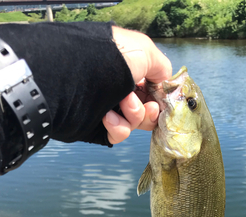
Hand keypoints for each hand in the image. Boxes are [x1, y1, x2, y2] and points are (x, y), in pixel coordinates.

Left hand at [102, 26, 171, 144]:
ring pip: (135, 123)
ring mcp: (110, 109)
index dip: (160, 101)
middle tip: (148, 106)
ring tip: (122, 101)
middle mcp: (121, 91)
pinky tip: (107, 116)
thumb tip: (164, 84)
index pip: (153, 94)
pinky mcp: (99, 127)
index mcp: (132, 74)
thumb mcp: (146, 52)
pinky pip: (118, 134)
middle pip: (147, 113)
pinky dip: (117, 127)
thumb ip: (162, 69)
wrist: (82, 71)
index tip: (162, 101)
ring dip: (134, 114)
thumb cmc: (115, 56)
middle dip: (150, 111)